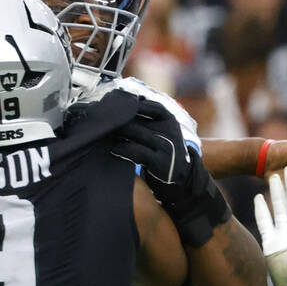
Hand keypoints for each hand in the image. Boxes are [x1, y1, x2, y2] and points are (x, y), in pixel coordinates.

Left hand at [112, 98, 230, 246]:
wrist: (184, 184)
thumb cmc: (166, 157)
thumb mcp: (165, 136)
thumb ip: (150, 124)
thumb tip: (126, 110)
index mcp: (171, 122)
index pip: (152, 106)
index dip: (134, 103)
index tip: (117, 101)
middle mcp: (170, 131)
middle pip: (138, 119)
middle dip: (119, 120)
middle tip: (102, 119)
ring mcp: (166, 147)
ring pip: (135, 133)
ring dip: (117, 133)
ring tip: (103, 133)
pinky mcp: (160, 162)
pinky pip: (136, 152)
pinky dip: (122, 150)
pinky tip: (113, 150)